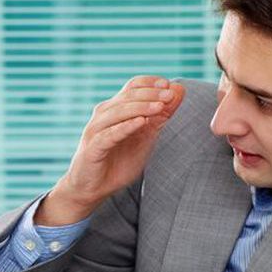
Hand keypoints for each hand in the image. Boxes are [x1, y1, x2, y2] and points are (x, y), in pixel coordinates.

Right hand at [36, 76, 184, 225]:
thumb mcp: (146, 138)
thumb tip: (178, 91)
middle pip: (127, 96)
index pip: (132, 86)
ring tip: (160, 106)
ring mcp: (96, 131)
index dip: (150, 83)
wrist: (92, 188)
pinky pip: (109, 134)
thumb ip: (160, 116)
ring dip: (140, 107)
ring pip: (118, 112)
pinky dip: (125, 127)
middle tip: (169, 95)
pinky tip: (140, 122)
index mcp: (115, 109)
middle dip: (150, 94)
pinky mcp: (93, 148)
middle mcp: (103, 115)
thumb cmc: (118, 161)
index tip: (169, 85)